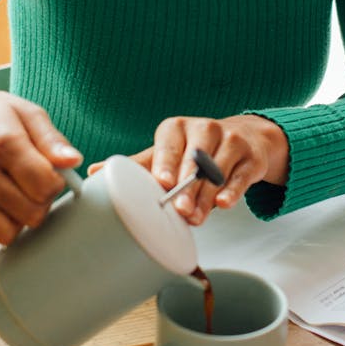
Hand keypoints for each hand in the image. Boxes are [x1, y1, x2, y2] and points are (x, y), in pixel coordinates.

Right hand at [0, 83, 81, 250]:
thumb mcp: (27, 112)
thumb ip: (52, 139)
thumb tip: (73, 162)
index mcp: (4, 143)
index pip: (44, 185)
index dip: (57, 183)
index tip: (51, 173)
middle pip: (31, 214)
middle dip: (41, 203)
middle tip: (34, 186)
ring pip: (6, 233)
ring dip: (17, 222)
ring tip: (16, 199)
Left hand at [90, 114, 288, 225]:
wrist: (242, 140)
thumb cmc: (194, 150)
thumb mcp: (166, 153)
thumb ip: (136, 166)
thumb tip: (93, 172)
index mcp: (176, 128)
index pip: (169, 145)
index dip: (166, 163)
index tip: (163, 181)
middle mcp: (204, 129)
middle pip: (195, 160)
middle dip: (187, 187)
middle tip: (179, 209)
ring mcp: (231, 141)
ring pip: (217, 171)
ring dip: (206, 196)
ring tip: (196, 217)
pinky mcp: (251, 157)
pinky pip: (241, 176)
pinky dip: (232, 191)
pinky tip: (223, 204)